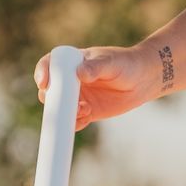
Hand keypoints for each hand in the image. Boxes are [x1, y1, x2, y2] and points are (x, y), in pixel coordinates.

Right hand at [33, 45, 156, 131]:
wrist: (143, 80)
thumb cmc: (127, 64)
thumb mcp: (112, 62)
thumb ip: (96, 67)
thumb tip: (80, 73)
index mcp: (72, 61)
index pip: (50, 64)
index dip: (42, 72)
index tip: (44, 83)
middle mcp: (70, 80)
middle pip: (50, 90)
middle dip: (51, 99)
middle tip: (63, 104)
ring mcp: (77, 96)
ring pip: (60, 108)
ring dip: (64, 114)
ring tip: (84, 110)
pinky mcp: (86, 111)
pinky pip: (73, 121)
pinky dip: (74, 123)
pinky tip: (85, 118)